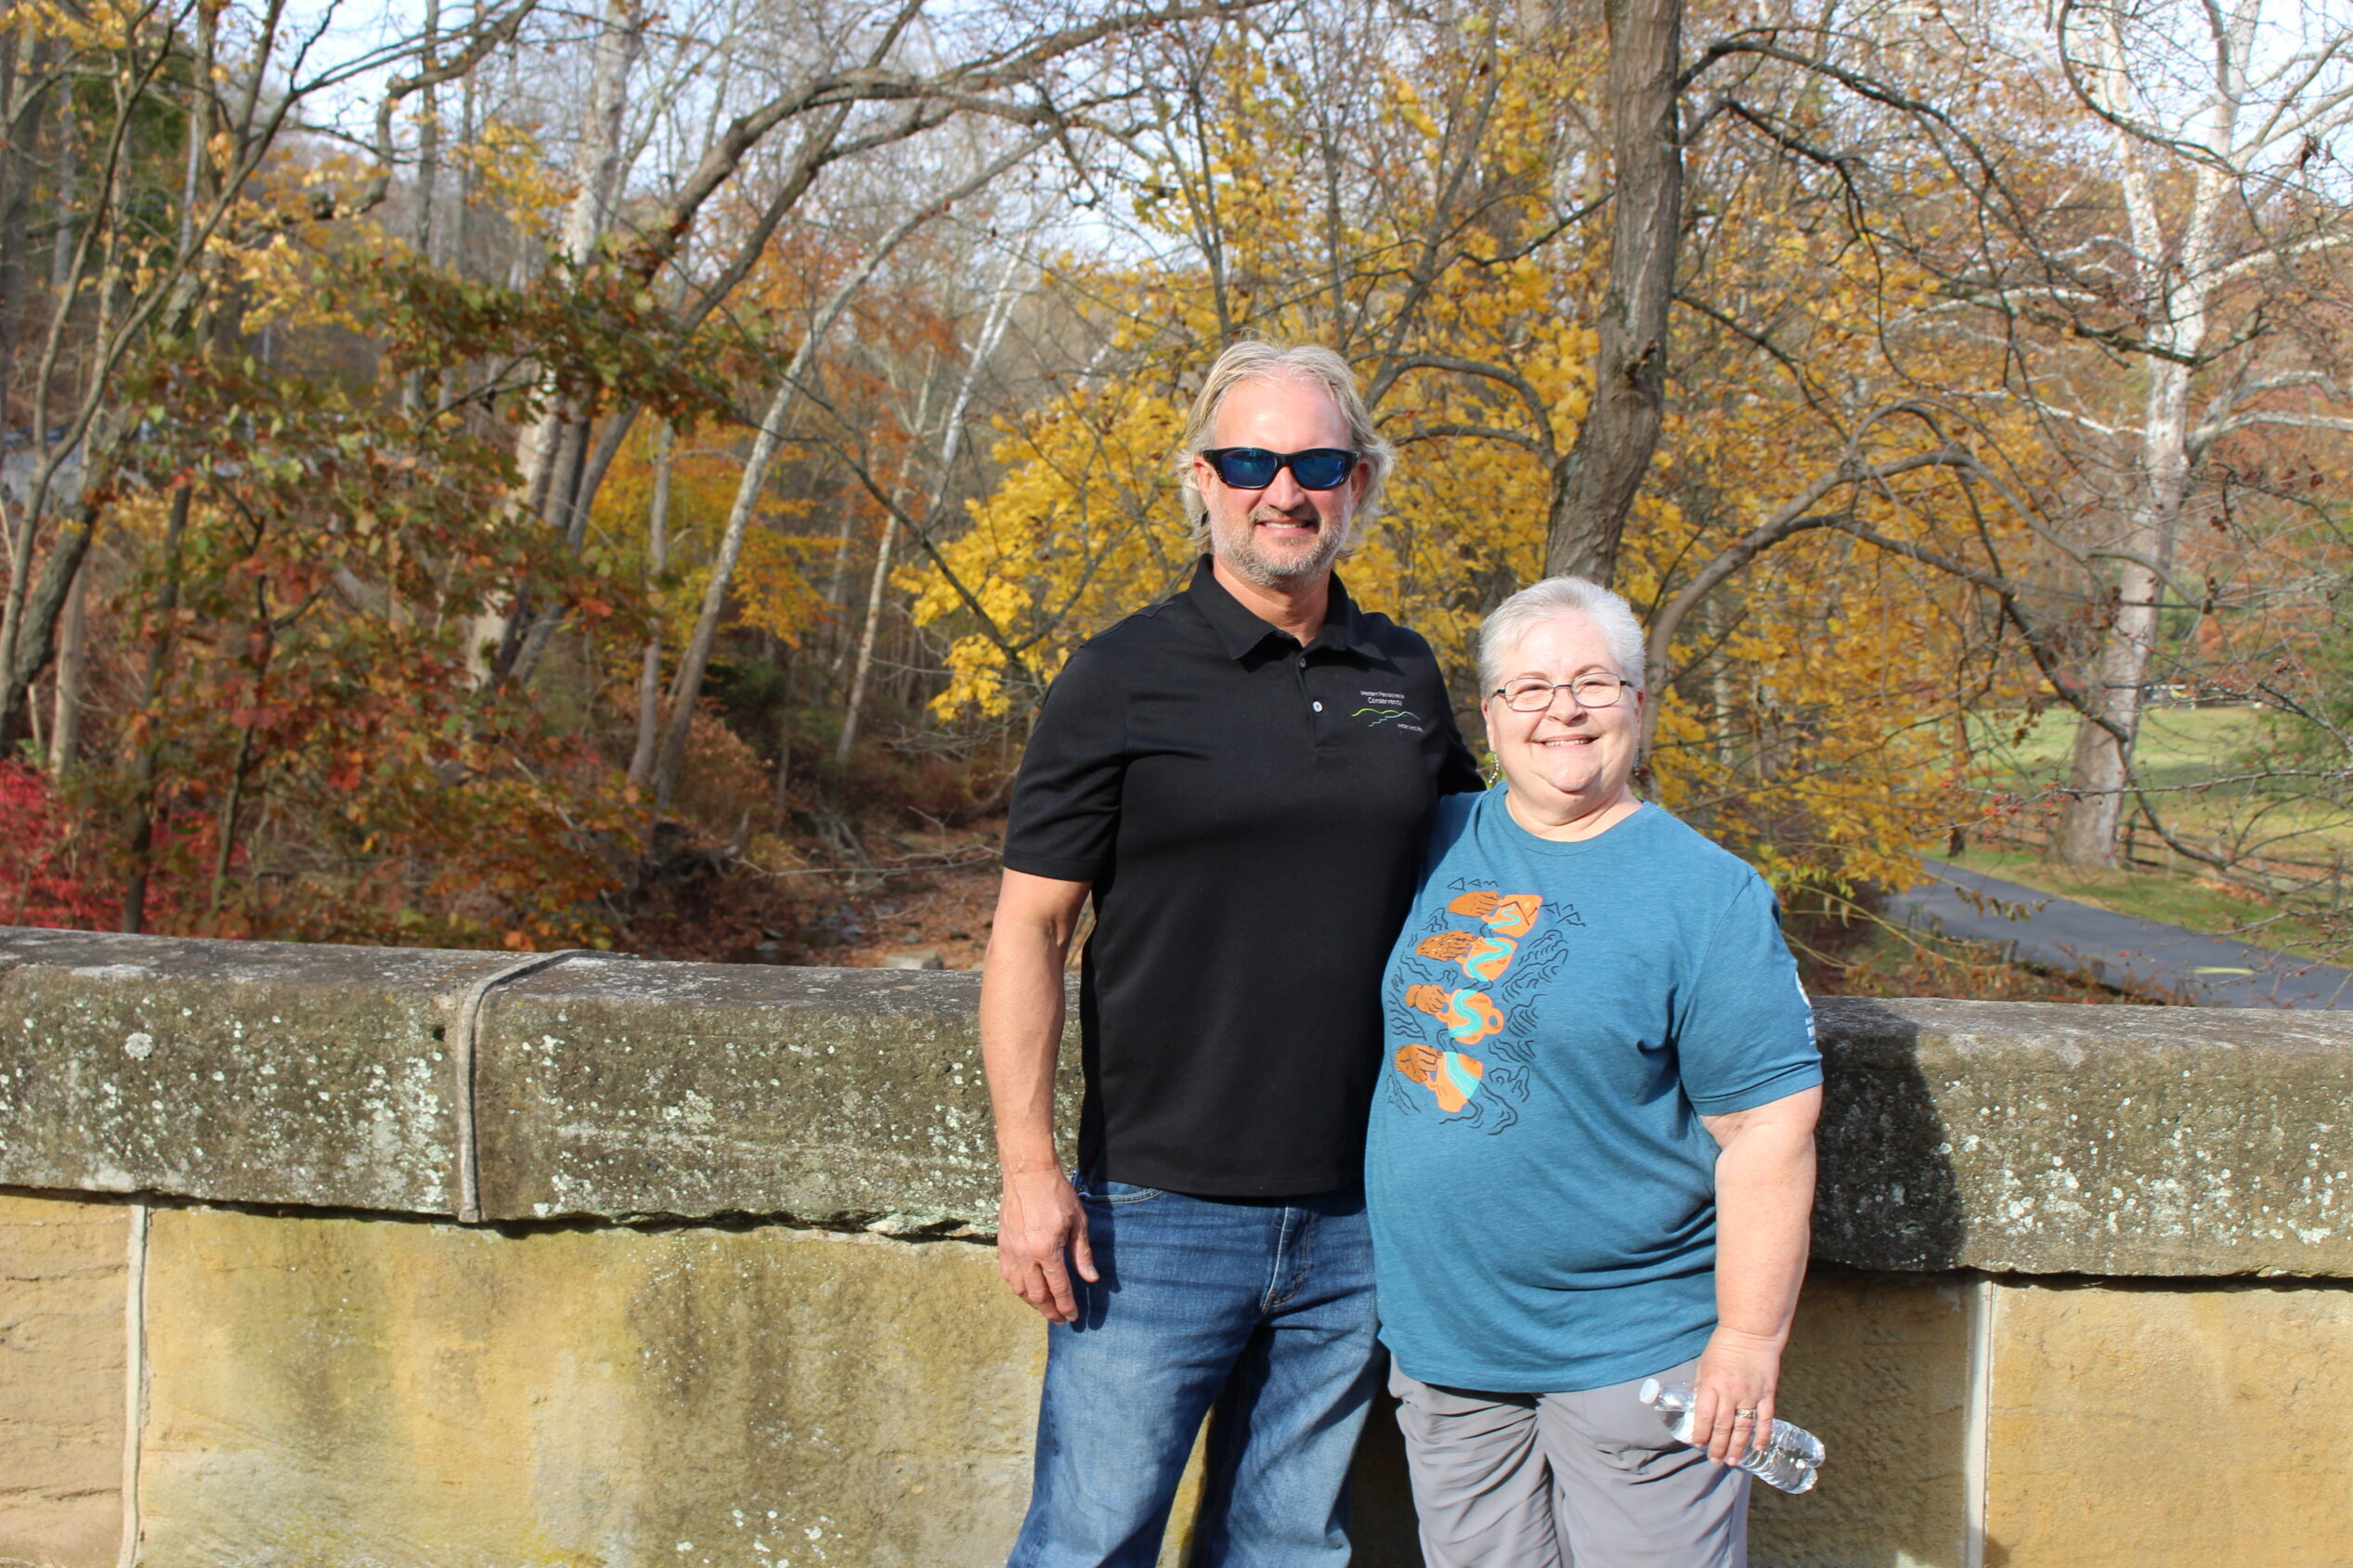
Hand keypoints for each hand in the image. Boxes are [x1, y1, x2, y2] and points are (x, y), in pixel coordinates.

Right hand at [997, 1167, 1097, 1323]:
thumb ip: (1082, 1254)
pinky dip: (1017, 1287)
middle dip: (1050, 1310)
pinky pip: (1007, 1274)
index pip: (1059, 1288)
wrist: (1028, 1173)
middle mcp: (1026, 1254)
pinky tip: (1026, 1290)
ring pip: (1019, 1289)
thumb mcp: (1078, 1223)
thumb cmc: (1056, 1194)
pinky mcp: (1002, 1243)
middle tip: (1060, 1320)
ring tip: (1044, 1308)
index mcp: (1047, 1250)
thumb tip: (1090, 1279)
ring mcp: (1011, 1250)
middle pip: (1037, 1294)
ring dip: (1032, 1303)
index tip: (1073, 1317)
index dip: (1067, 1306)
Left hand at [1690, 1326, 1782, 1464]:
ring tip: (1732, 1461)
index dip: (1701, 1434)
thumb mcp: (1704, 1364)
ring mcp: (1750, 1394)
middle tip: (1715, 1460)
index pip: (1704, 1417)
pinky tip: (1758, 1448)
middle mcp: (1730, 1392)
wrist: (1752, 1331)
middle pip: (1723, 1427)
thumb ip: (1702, 1387)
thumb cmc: (1723, 1346)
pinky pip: (1765, 1419)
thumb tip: (1697, 1408)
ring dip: (1737, 1447)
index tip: (1698, 1444)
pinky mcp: (1767, 1393)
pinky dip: (1762, 1435)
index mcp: (1711, 1384)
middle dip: (1717, 1447)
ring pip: (1743, 1428)